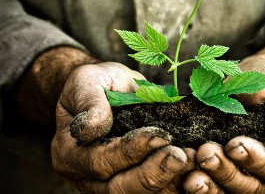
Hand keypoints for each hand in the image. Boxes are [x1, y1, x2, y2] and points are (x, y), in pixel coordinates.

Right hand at [51, 62, 194, 192]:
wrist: (107, 92)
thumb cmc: (96, 85)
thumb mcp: (86, 82)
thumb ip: (89, 101)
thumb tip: (92, 127)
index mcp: (70, 153)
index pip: (99, 162)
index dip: (129, 152)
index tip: (158, 136)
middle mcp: (87, 177)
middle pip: (120, 188)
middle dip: (153, 174)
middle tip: (181, 156)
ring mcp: (110, 184)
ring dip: (169, 181)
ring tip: (193, 161)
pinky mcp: (133, 182)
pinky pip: (155, 190)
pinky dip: (175, 182)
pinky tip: (194, 167)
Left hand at [184, 57, 264, 192]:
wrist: (256, 81)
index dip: (257, 160)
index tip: (235, 145)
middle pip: (250, 187)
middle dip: (226, 172)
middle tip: (206, 154)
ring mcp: (244, 175)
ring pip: (227, 191)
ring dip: (208, 184)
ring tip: (190, 174)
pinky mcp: (221, 170)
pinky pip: (209, 182)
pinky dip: (194, 178)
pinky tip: (180, 171)